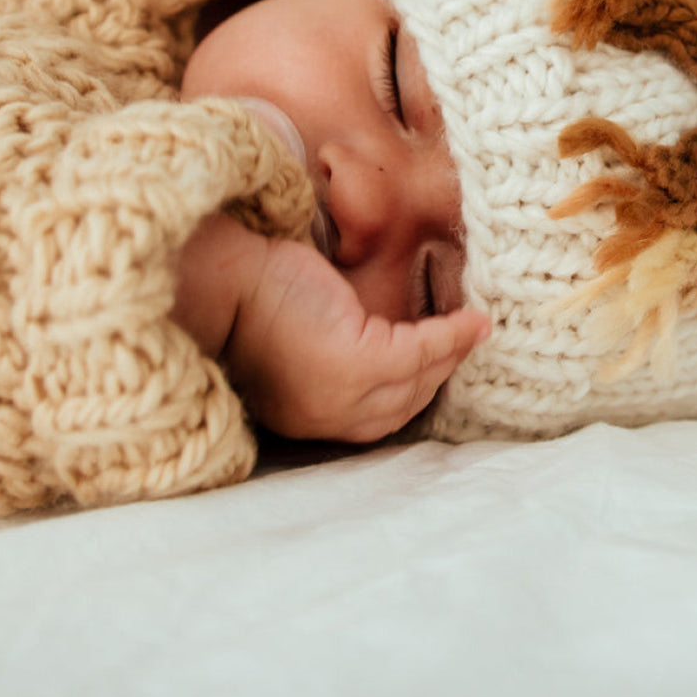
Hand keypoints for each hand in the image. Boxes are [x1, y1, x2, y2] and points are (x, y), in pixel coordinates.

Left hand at [174, 214, 488, 442]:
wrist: (222, 279)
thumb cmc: (254, 296)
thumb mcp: (298, 340)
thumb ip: (338, 354)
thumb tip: (389, 340)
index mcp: (310, 417)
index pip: (379, 416)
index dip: (417, 391)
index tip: (445, 366)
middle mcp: (327, 416)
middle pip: (405, 404)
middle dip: (441, 374)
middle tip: (467, 342)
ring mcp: (342, 393)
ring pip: (417, 378)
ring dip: (451, 354)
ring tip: (473, 328)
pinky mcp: (354, 361)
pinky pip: (418, 352)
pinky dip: (449, 337)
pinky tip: (471, 320)